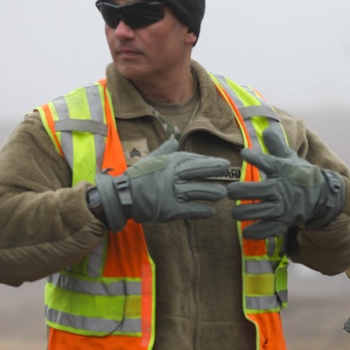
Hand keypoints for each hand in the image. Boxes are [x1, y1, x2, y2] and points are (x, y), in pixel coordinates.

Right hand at [94, 138, 230, 230]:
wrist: (122, 197)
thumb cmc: (137, 177)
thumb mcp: (151, 159)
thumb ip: (165, 150)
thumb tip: (173, 138)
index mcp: (169, 163)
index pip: (193, 160)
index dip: (208, 162)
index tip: (222, 163)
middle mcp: (172, 175)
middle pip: (198, 171)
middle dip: (214, 169)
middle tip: (227, 170)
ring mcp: (171, 192)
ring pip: (197, 191)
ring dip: (212, 192)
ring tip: (223, 193)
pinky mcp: (170, 209)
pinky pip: (190, 210)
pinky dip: (202, 211)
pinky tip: (211, 211)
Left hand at [226, 128, 345, 238]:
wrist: (321, 195)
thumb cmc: (300, 174)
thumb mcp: (290, 158)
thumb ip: (276, 145)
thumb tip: (266, 128)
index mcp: (281, 170)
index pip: (267, 162)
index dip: (254, 157)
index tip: (244, 154)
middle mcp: (280, 189)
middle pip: (256, 191)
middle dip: (238, 191)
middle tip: (230, 192)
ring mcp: (282, 207)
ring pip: (258, 212)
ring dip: (243, 213)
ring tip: (235, 212)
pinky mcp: (284, 221)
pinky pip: (268, 229)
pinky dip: (256, 231)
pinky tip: (246, 230)